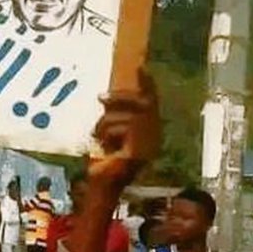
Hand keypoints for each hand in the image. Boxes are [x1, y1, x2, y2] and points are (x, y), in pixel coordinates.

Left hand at [88, 68, 160, 186]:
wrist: (102, 184)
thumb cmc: (102, 159)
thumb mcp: (107, 132)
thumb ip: (112, 115)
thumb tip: (104, 97)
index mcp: (150, 132)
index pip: (152, 102)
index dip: (148, 85)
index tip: (140, 67)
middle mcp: (154, 137)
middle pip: (144, 104)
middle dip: (121, 97)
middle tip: (101, 98)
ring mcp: (149, 145)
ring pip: (129, 116)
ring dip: (107, 123)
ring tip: (98, 136)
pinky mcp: (139, 152)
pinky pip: (125, 128)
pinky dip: (108, 133)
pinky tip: (103, 145)